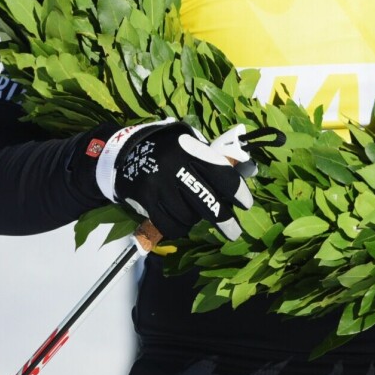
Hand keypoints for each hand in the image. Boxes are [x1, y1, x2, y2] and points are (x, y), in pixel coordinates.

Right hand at [94, 120, 262, 239]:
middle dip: (224, 220)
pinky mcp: (146, 199)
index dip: (237, 192)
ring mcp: (160, 185)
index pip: (222, 173)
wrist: (126, 150)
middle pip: (207, 201)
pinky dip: (177, 228)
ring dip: (194, 220)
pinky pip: (169, 224)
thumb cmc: (168, 147)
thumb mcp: (192, 142)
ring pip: (188, 216)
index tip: (246, 205)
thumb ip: (216, 157)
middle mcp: (176, 167)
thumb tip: (248, 171)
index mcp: (192, 150)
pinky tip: (179, 223)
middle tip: (234, 232)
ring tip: (193, 213)